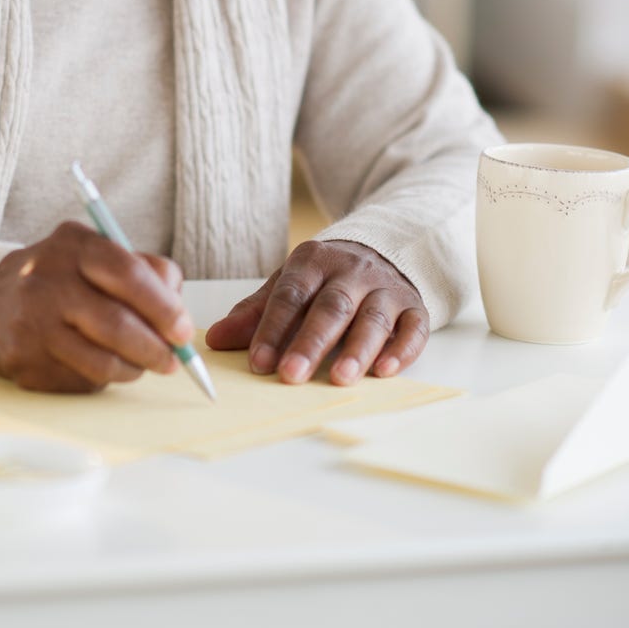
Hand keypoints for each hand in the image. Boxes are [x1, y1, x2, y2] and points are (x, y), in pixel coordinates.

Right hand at [0, 220, 191, 392]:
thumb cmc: (59, 277)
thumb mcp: (94, 254)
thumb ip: (143, 270)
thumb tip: (179, 310)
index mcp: (73, 246)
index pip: (128, 273)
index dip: (164, 306)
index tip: (183, 330)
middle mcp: (47, 281)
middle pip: (116, 324)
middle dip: (155, 348)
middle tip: (172, 359)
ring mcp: (32, 324)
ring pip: (102, 361)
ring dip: (134, 368)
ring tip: (142, 364)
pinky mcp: (24, 362)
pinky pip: (81, 380)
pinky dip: (104, 379)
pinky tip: (103, 366)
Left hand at [205, 240, 428, 384]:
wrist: (383, 249)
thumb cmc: (326, 278)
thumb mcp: (289, 284)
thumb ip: (255, 312)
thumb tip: (214, 338)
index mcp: (314, 261)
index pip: (290, 294)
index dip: (272, 328)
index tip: (258, 361)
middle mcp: (352, 271)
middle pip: (331, 306)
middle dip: (311, 342)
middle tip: (292, 374)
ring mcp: (386, 288)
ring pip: (372, 317)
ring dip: (357, 349)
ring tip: (340, 378)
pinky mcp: (415, 307)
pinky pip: (413, 328)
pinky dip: (402, 349)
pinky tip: (386, 370)